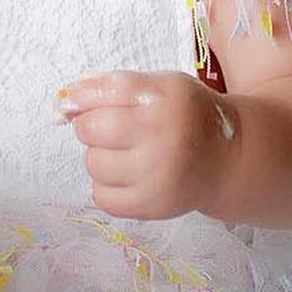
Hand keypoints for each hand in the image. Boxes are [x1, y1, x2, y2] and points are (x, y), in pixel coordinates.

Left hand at [56, 70, 238, 220]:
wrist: (229, 160)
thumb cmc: (184, 116)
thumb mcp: (159, 86)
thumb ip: (111, 87)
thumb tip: (63, 102)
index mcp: (164, 97)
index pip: (105, 90)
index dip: (83, 96)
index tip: (78, 102)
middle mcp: (163, 135)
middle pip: (92, 128)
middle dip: (90, 126)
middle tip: (109, 129)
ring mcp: (158, 174)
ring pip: (94, 163)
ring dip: (99, 156)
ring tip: (123, 153)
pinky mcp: (154, 205)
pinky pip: (102, 197)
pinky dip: (106, 187)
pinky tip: (127, 176)